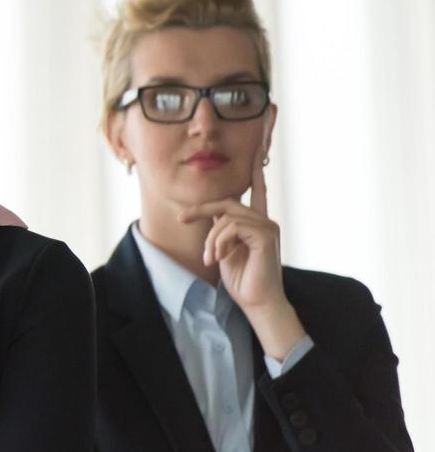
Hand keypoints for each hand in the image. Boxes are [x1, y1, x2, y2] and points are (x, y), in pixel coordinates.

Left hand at [179, 156, 308, 358]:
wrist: (257, 302)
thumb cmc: (241, 279)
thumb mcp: (224, 249)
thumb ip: (220, 228)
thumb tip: (211, 212)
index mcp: (256, 223)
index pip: (256, 191)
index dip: (255, 172)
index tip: (257, 150)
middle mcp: (265, 221)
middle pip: (227, 202)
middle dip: (201, 209)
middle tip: (182, 218)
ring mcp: (268, 227)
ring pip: (226, 216)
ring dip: (211, 238)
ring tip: (210, 258)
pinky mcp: (266, 236)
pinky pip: (232, 226)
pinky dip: (219, 242)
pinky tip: (219, 258)